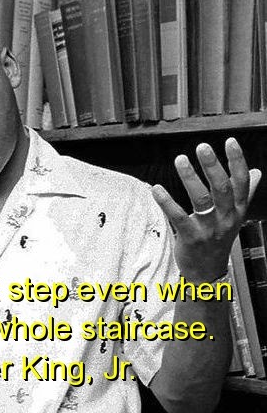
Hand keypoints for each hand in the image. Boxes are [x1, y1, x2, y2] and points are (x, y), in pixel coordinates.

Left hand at [151, 138, 261, 282]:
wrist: (207, 271)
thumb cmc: (218, 238)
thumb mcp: (234, 216)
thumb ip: (244, 194)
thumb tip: (257, 173)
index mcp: (237, 210)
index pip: (241, 182)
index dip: (237, 161)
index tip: (230, 141)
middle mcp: (226, 218)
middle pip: (223, 188)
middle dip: (213, 166)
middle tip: (202, 147)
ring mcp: (209, 229)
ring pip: (201, 200)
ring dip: (190, 178)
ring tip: (180, 159)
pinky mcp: (191, 238)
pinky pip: (178, 217)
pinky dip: (167, 202)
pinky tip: (157, 189)